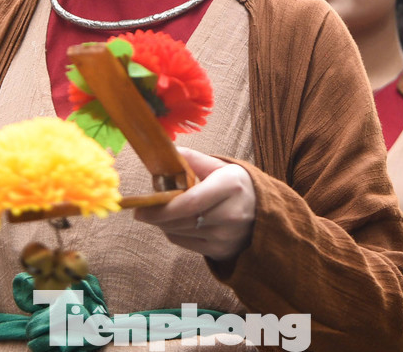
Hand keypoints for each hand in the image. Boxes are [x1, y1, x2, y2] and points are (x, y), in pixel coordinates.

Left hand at [134, 148, 256, 261]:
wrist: (262, 211)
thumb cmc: (235, 185)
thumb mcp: (219, 166)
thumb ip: (193, 159)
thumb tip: (167, 151)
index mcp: (230, 186)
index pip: (192, 202)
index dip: (163, 208)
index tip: (140, 209)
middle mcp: (231, 213)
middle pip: (183, 220)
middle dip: (158, 216)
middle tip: (143, 211)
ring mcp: (227, 235)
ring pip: (181, 233)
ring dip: (165, 224)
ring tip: (162, 213)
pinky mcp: (222, 251)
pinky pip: (186, 244)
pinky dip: (174, 233)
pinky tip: (176, 222)